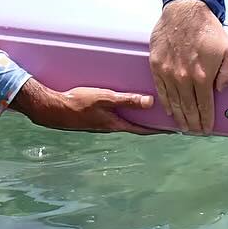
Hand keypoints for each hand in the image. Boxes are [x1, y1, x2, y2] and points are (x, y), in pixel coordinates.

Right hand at [10, 79, 160, 133]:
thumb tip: (150, 101)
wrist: (53, 109)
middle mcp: (111, 126)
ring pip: (126, 122)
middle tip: (167, 120)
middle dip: (151, 124)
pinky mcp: (94, 118)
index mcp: (116, 124)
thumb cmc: (78, 103)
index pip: (143, 129)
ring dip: (138, 119)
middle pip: (136, 126)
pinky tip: (124, 106)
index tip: (174, 130)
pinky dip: (125, 113)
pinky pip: (115, 116)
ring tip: (150, 113)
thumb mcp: (105, 98)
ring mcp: (102, 123)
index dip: (159, 129)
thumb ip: (127, 99)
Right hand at [148, 0, 227, 133]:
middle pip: (188, 108)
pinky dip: (165, 102)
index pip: (204, 106)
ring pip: (173, 102)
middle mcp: (183, 78)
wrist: (184, 10)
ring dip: (179, 116)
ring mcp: (168, 72)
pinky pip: (161, 90)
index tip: (206, 129)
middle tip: (195, 131)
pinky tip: (169, 110)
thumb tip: (222, 90)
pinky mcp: (156, 65)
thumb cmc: (207, 28)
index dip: (206, 120)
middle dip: (193, 123)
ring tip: (183, 126)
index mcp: (202, 76)